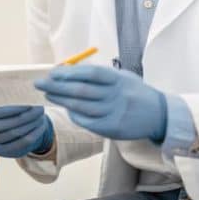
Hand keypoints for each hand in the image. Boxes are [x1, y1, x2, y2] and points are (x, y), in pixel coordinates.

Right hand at [0, 105, 53, 157]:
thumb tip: (15, 85)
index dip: (9, 110)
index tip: (25, 102)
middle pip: (2, 126)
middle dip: (22, 117)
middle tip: (38, 107)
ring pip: (12, 136)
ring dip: (29, 125)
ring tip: (40, 114)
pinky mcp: (3, 153)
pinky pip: (20, 145)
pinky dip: (32, 135)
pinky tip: (40, 126)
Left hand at [35, 64, 167, 141]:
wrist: (158, 115)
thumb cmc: (135, 92)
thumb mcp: (122, 77)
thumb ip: (99, 75)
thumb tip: (68, 70)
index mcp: (117, 79)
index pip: (89, 74)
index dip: (68, 73)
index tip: (52, 73)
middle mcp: (115, 96)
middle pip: (80, 91)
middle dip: (57, 87)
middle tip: (40, 84)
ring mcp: (113, 113)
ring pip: (81, 107)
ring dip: (61, 101)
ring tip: (48, 95)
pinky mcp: (111, 128)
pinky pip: (87, 122)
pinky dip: (74, 115)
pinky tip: (66, 109)